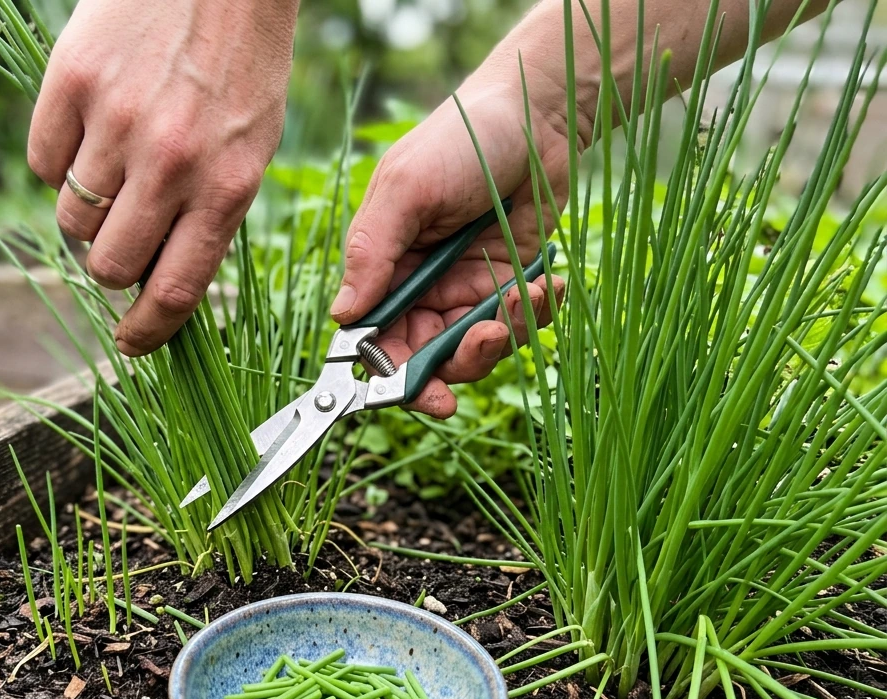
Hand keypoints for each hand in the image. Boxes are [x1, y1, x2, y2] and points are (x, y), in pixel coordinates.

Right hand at [28, 0, 297, 355]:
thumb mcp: (251, 146)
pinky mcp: (71, 83)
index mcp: (226, 185)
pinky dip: (58, 161)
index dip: (146, 332)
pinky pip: (41, 163)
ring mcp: (117, 121)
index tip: (131, 344)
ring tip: (112, 168)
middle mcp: (171, 161)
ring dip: (86, 212)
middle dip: (111, 266)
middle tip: (122, 238)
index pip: (174, 290)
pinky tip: (90, 128)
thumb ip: (210, 215)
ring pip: (71, 219)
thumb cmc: (241, 62)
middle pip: (110, 265)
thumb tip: (161, 283)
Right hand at [331, 69, 571, 418]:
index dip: (392, 375)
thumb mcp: (404, 190)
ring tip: (520, 299)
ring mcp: (467, 290)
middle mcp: (423, 289)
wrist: (535, 114)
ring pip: (476, 350)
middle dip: (456, 364)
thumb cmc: (457, 141)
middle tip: (482, 341)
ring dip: (501, 338)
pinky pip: (521, 325)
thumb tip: (341, 317)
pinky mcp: (512, 285)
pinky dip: (537, 314)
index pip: (377, 341)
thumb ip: (371, 253)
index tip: (421, 392)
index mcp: (384, 270)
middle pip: (427, 359)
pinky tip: (550, 283)